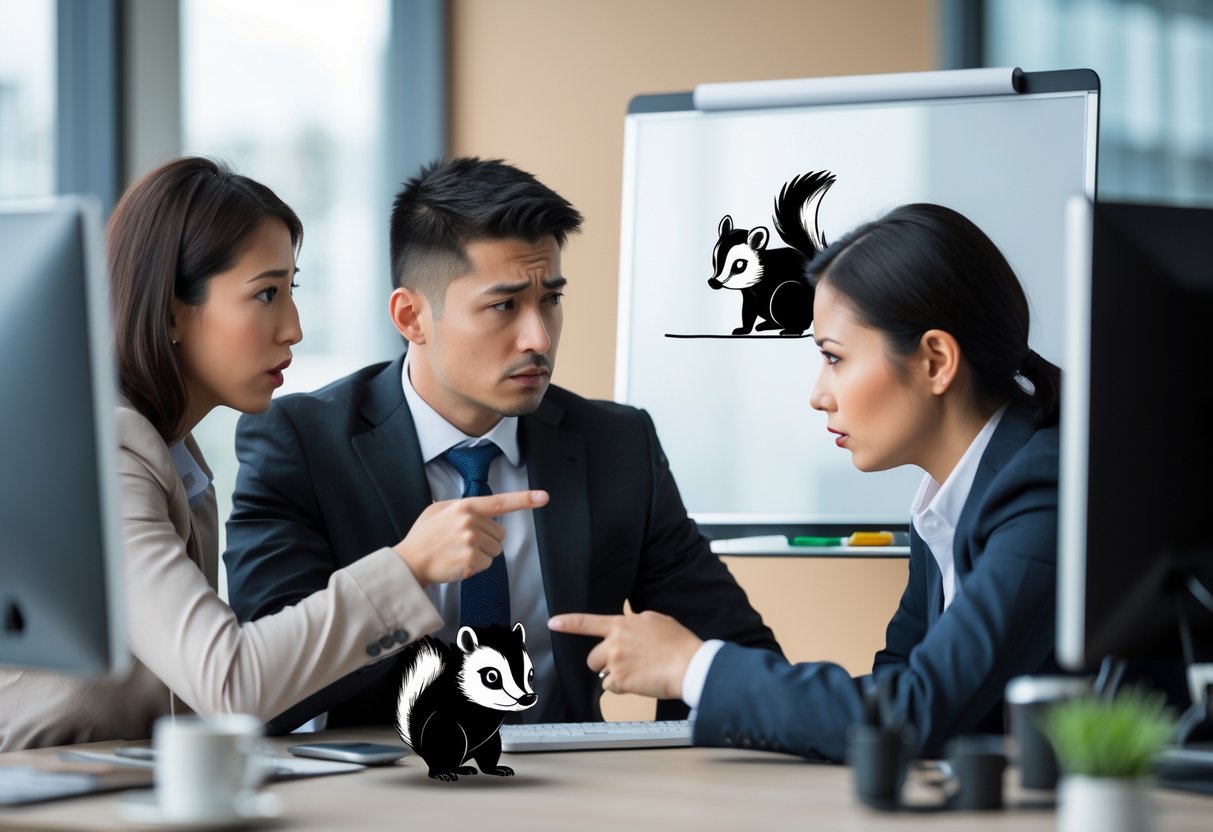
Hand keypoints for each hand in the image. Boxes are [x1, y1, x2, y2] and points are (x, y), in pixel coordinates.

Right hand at [392, 490, 548, 585]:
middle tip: (463, 543)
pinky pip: (487, 565)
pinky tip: (459, 563)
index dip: (524, 499)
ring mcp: (471, 542)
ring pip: (496, 551)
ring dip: (482, 555)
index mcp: (465, 506)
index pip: (500, 502)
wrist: (409, 562)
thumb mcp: (436, 510)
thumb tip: (476, 508)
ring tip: (459, 553)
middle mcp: (470, 522)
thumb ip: (459, 506)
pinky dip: (476, 567)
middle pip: (500, 534)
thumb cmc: (423, 536)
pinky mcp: (471, 561)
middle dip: (487, 540)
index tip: (544, 497)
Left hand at [548, 610, 702, 700]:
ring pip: (602, 674)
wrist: (689, 664)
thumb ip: (638, 622)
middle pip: (592, 658)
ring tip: (637, 673)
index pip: (588, 622)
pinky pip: (612, 688)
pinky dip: (623, 688)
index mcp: (622, 624)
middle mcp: (615, 641)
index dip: (568, 622)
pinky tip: (640, 682)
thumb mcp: (657, 621)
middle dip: (604, 664)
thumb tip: (632, 625)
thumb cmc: (679, 644)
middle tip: (625, 664)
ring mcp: (616, 661)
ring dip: (614, 677)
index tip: (553, 622)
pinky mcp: (621, 680)